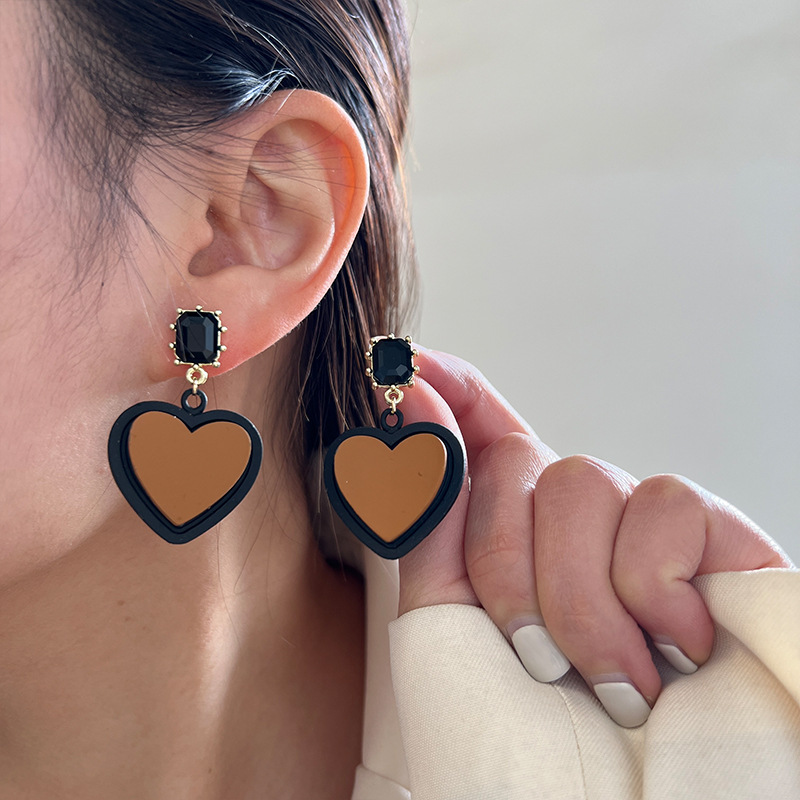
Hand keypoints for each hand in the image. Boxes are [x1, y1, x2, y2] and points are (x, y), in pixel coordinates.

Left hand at [397, 346, 791, 726]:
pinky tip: (675, 654)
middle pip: (517, 459)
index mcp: (507, 542)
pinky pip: (666, 505)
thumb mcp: (443, 626)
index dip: (449, 392)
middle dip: (504, 564)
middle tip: (537, 662)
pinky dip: (650, 589)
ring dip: (576, 599)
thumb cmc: (518, 753)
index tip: (403, 364)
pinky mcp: (719, 543)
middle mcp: (574, 528)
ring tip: (610, 682)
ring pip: (583, 480)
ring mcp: (643, 532)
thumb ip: (428, 513)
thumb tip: (414, 396)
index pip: (481, 436)